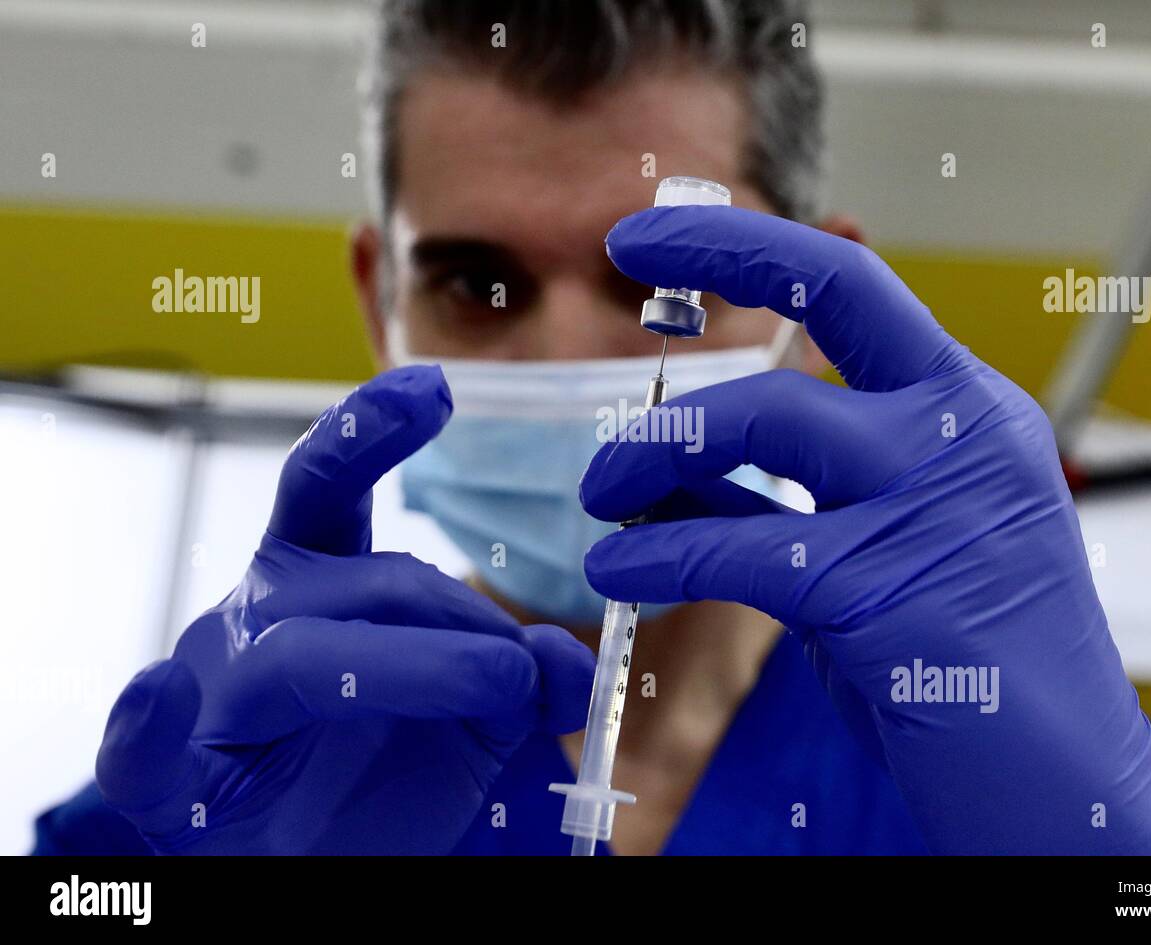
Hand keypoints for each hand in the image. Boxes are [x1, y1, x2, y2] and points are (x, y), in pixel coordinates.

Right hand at [96, 367, 593, 853]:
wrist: (321, 864)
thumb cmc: (378, 774)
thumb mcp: (476, 720)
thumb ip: (524, 683)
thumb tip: (566, 664)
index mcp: (318, 581)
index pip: (331, 485)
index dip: (372, 429)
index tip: (437, 389)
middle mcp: (261, 615)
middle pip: (366, 582)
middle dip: (464, 622)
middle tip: (524, 675)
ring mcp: (215, 692)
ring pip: (302, 655)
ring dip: (414, 669)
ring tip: (497, 690)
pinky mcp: (176, 779)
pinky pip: (142, 751)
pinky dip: (143, 725)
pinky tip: (159, 694)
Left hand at [581, 206, 1150, 853]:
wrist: (1062, 786)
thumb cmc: (964, 666)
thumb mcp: (880, 545)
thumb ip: (785, 490)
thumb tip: (666, 456)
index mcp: (968, 411)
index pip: (855, 285)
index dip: (749, 241)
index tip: (652, 233)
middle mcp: (967, 431)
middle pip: (831, 297)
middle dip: (716, 258)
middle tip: (616, 275)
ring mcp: (940, 502)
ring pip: (767, 421)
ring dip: (657, 449)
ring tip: (600, 495)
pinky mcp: (893, 590)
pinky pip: (742, 549)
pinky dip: (661, 557)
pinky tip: (618, 573)